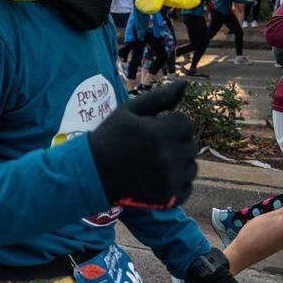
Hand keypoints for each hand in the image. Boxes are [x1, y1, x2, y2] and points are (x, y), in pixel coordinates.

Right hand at [88, 80, 197, 208]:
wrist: (91, 173)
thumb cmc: (109, 137)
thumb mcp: (128, 111)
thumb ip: (159, 98)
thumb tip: (185, 83)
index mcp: (158, 133)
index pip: (186, 123)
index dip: (170, 124)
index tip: (152, 130)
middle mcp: (167, 158)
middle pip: (190, 145)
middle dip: (174, 143)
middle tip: (151, 147)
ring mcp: (168, 180)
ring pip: (191, 166)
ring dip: (178, 162)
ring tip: (153, 162)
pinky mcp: (168, 199)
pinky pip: (187, 186)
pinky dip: (176, 182)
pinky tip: (156, 177)